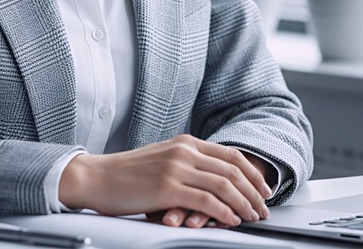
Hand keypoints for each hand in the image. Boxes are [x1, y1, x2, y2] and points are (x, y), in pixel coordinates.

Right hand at [59, 135, 272, 226]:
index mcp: (184, 142)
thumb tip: (214, 179)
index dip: (252, 172)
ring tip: (253, 216)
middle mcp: (183, 151)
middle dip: (254, 191)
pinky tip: (231, 221)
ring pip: (224, 185)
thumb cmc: (127, 174)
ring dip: (244, 203)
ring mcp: (176, 168)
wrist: (98, 177)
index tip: (263, 188)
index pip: (230, 154)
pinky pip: (206, 201)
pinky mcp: (167, 188)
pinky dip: (224, 212)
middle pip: (232, 169)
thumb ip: (187, 163)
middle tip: (264, 208)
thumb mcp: (162, 158)